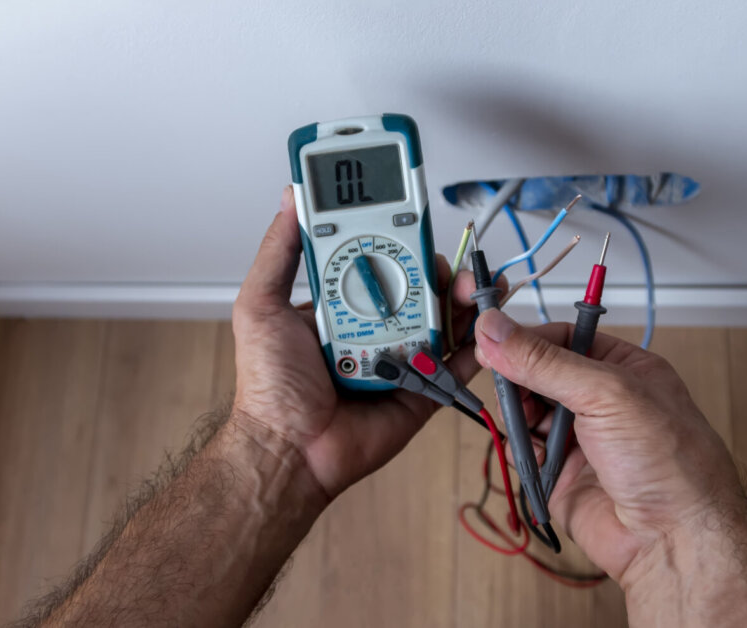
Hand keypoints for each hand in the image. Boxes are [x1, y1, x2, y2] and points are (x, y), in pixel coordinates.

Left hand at [231, 186, 480, 499]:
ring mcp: (401, 359)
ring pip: (443, 320)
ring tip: (469, 291)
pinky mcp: (422, 391)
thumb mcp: (261, 305)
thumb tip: (290, 198)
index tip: (415, 222)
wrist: (289, 448)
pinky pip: (456, 365)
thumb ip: (278, 252)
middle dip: (440, 269)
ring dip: (462, 301)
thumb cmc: (270, 385)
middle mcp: (374, 328)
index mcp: (341, 305)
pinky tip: (485, 328)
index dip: (399, 241)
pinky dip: (476, 347)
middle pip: (419, 287)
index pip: (378, 261)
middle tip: (445, 265)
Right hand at [472, 308, 742, 582]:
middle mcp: (602, 402)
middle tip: (506, 385)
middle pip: (539, 375)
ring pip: (528, 413)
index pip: (562, 339)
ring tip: (525, 423)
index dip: (526, 339)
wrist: (674, 538)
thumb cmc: (669, 462)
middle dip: (518, 379)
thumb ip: (545, 362)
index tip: (492, 341)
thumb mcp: (606, 393)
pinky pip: (526, 453)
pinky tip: (532, 454)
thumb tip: (495, 329)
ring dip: (519, 415)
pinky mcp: (562, 476)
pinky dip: (521, 451)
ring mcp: (581, 440)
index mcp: (623, 369)